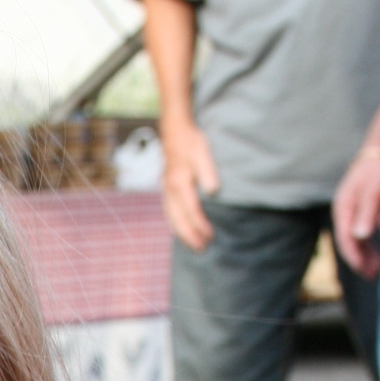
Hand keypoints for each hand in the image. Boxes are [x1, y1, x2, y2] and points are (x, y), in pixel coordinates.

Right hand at [161, 117, 218, 250]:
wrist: (174, 132)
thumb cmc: (191, 141)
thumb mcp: (202, 151)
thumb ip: (207, 171)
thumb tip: (213, 191)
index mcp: (180, 182)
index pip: (191, 209)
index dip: (200, 224)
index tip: (210, 235)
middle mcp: (170, 189)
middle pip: (179, 219)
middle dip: (190, 235)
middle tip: (202, 248)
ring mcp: (166, 190)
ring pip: (171, 218)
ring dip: (182, 233)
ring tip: (193, 245)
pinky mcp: (166, 190)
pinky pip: (168, 212)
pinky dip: (174, 224)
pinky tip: (180, 231)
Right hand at [332, 146, 379, 277]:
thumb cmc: (379, 168)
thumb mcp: (374, 191)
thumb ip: (366, 214)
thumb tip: (359, 237)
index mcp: (343, 208)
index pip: (345, 239)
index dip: (354, 257)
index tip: (365, 270)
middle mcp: (345, 211)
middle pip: (349, 242)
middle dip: (360, 260)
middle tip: (374, 274)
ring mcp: (352, 211)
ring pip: (356, 239)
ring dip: (365, 254)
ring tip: (377, 268)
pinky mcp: (361, 209)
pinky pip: (362, 232)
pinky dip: (369, 244)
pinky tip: (377, 252)